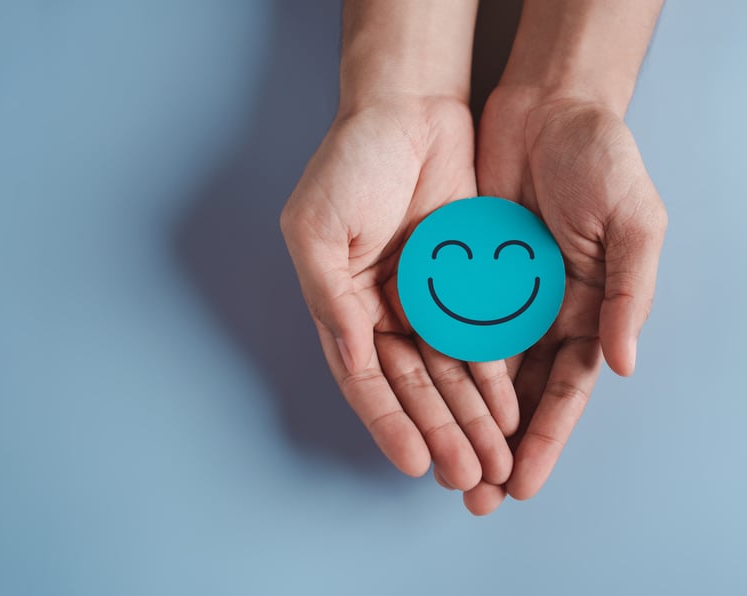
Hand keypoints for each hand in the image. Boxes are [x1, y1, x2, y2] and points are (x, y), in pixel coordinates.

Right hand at [280, 97, 518, 489]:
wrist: (408, 107)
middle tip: (467, 477)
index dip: (388, 422)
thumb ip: (330, 297)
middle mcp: (383, 311)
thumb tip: (353, 357)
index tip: (413, 461)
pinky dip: (494, 374)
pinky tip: (510, 409)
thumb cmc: (349, 162)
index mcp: (341, 304)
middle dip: (440, 433)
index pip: (366, 378)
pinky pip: (481, 336)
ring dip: (470, 419)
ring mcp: (426, 299)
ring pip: (450, 373)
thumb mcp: (316, 229)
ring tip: (494, 461)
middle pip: (414, 387)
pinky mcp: (466, 281)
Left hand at [465, 88, 667, 513]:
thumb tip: (623, 365)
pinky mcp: (463, 272)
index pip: (564, 391)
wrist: (547, 108)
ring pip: (475, 372)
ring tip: (441, 463)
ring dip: (459, 419)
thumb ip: (628, 293)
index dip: (544, 439)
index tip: (520, 484)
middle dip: (495, 446)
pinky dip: (434, 365)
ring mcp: (499, 296)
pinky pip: (445, 326)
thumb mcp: (633, 223)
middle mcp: (541, 314)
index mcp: (588, 311)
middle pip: (516, 395)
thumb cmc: (603, 160)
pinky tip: (418, 401)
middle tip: (472, 495)